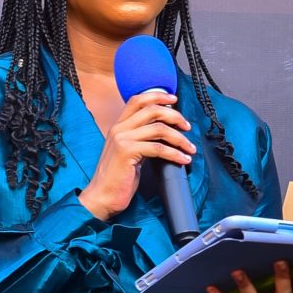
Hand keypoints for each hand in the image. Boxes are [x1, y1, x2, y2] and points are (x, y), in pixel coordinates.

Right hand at [77, 92, 195, 220]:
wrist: (102, 196)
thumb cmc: (118, 178)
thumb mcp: (129, 152)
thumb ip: (142, 138)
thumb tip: (166, 132)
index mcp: (118, 126)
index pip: (137, 100)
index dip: (157, 96)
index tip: (174, 99)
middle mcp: (119, 128)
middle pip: (152, 110)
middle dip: (175, 116)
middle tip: (187, 127)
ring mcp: (122, 139)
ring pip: (159, 129)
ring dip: (180, 138)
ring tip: (190, 148)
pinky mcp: (127, 152)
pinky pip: (158, 148)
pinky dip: (174, 153)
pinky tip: (183, 159)